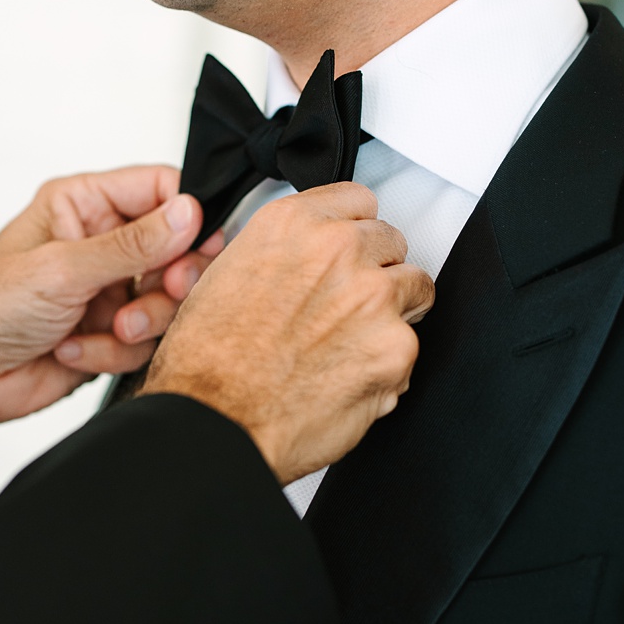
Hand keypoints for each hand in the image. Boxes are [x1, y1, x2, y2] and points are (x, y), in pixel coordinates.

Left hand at [0, 167, 223, 457]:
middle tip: (169, 290)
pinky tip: (73, 350)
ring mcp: (110, 289)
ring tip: (110, 329)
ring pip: (169, 299)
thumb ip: (134, 244)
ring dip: (143, 320)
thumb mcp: (63, 268)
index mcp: (84, 205)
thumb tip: (188, 214)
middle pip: (178, 249)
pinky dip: (115, 350)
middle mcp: (102, 243)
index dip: (189, 215)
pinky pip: (148, 340)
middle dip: (171, 279)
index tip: (198, 244)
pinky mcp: (113, 332)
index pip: (161, 190)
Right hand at [142, 184, 435, 483]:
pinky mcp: (396, 345)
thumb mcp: (227, 276)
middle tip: (346, 308)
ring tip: (351, 342)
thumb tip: (307, 258)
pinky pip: (410, 345)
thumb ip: (283, 255)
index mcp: (294, 225)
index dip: (355, 230)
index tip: (353, 248)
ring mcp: (374, 295)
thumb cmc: (208, 363)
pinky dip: (388, 363)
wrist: (216, 421)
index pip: (359, 201)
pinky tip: (349, 376)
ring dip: (393, 311)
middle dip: (375, 271)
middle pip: (391, 241)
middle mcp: (339, 250)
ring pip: (414, 286)